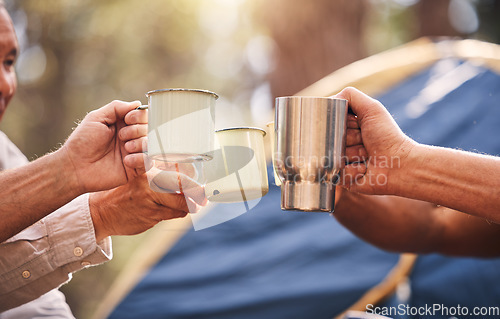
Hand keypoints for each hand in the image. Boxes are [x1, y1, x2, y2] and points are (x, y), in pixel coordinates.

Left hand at [61, 100, 146, 192]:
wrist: (75, 167)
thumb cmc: (82, 141)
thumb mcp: (96, 118)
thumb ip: (116, 108)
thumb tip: (138, 103)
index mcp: (122, 124)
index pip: (143, 116)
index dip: (139, 116)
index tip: (127, 119)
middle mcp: (130, 138)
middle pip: (150, 128)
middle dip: (137, 130)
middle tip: (121, 136)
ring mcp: (133, 153)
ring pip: (151, 144)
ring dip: (139, 144)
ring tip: (125, 148)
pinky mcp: (134, 168)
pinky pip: (148, 162)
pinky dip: (140, 159)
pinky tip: (126, 161)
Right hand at [89, 172, 206, 240]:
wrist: (100, 213)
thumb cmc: (123, 191)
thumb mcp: (141, 177)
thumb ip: (162, 174)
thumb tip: (188, 175)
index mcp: (149, 175)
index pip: (180, 178)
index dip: (195, 185)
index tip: (204, 187)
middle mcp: (150, 190)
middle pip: (184, 197)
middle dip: (197, 199)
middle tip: (203, 200)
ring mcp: (150, 207)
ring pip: (179, 209)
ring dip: (186, 207)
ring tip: (190, 204)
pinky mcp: (149, 221)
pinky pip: (168, 216)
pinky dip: (172, 213)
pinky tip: (168, 208)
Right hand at [334, 87, 415, 194]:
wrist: (400, 165)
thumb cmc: (387, 136)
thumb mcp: (371, 108)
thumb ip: (349, 96)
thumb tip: (328, 101)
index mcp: (347, 128)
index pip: (330, 123)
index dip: (343, 124)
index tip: (358, 126)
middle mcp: (343, 144)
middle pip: (329, 139)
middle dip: (347, 140)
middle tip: (364, 142)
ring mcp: (341, 162)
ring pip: (331, 156)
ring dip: (351, 155)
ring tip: (366, 156)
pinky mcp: (342, 178)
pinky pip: (336, 173)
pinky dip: (352, 170)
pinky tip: (364, 169)